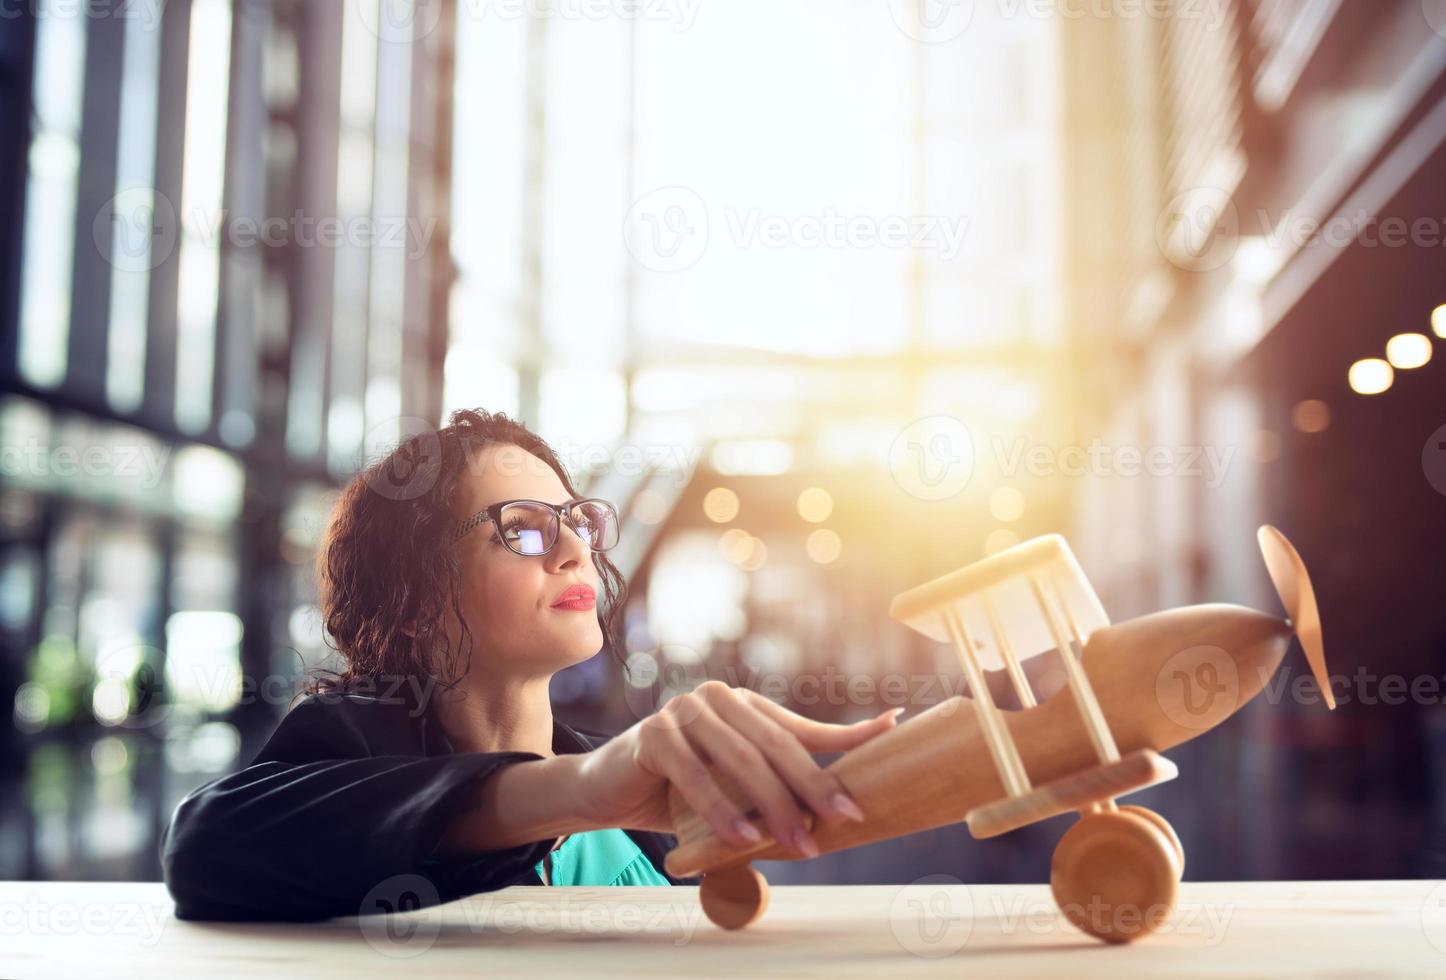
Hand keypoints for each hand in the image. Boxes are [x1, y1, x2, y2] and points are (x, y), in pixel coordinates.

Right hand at [574, 680, 902, 856]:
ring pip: (742, 759)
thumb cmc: (676, 791)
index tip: (883, 753)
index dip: (845, 742)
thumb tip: (836, 805)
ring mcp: (683, 711)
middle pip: (777, 745)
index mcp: (744, 706)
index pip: (801, 730)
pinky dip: (722, 810)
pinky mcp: (654, 734)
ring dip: (773, 805)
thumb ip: (773, 785)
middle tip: (841, 822)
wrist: (605, 791)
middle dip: (813, 787)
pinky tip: (742, 838)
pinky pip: (696, 775)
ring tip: (797, 842)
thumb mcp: (733, 787)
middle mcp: (718, 699)